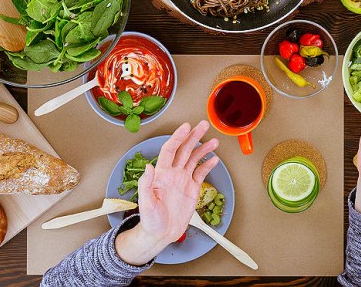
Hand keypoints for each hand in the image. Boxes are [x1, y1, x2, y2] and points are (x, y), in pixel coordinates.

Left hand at [114, 121, 219, 265]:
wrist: (160, 234)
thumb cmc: (150, 220)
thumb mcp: (145, 203)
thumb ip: (146, 184)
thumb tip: (148, 167)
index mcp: (161, 174)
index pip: (170, 150)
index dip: (177, 138)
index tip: (185, 128)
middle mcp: (173, 173)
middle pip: (184, 150)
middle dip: (194, 137)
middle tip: (203, 125)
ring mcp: (183, 180)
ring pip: (194, 159)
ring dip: (204, 149)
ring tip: (214, 141)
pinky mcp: (192, 189)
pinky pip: (201, 173)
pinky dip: (208, 165)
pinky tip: (215, 159)